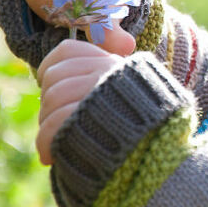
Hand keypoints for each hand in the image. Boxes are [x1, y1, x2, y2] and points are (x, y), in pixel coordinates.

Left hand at [36, 37, 131, 164]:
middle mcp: (108, 71)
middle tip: (54, 122)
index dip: (50, 67)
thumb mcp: (129, 93)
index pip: (68, 50)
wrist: (161, 148)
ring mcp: (99, 91)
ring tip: (54, 142)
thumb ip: (103, 81)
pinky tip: (49, 156)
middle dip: (47, 101)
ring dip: (47, 123)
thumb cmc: (143, 126)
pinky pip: (54, 122)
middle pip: (55, 75)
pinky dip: (45, 141)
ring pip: (53, 97)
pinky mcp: (87, 117)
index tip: (46, 84)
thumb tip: (64, 75)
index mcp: (114, 64)